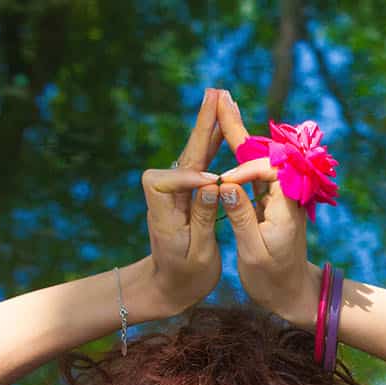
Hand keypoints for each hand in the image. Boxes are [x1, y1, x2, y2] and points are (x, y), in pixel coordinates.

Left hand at [139, 88, 226, 312]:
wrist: (169, 287)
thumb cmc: (185, 278)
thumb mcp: (199, 254)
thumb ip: (204, 218)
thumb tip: (213, 185)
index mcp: (162, 213)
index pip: (168, 182)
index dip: (190, 179)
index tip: (213, 185)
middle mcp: (166, 197)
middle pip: (183, 156)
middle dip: (200, 128)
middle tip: (215, 95)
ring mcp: (176, 193)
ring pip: (193, 155)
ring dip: (208, 128)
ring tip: (220, 100)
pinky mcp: (186, 194)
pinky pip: (200, 165)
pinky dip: (212, 145)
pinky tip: (223, 130)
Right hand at [214, 92, 314, 319]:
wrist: (291, 293)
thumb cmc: (272, 280)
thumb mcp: (254, 253)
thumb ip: (241, 218)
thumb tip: (225, 186)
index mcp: (287, 208)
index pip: (270, 171)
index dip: (246, 170)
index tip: (223, 184)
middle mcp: (286, 196)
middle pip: (264, 153)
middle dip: (239, 129)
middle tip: (219, 98)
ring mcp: (279, 196)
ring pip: (257, 158)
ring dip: (237, 133)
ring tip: (219, 105)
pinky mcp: (270, 200)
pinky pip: (254, 170)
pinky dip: (238, 151)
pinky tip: (224, 134)